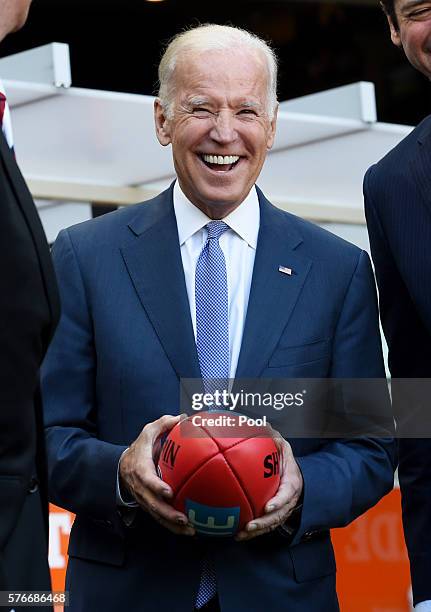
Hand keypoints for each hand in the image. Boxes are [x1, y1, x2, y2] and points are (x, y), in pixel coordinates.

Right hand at [119, 414, 194, 535]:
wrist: (122, 466)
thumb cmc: (140, 447)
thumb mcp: (147, 432)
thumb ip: (163, 424)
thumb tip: (182, 417)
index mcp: (140, 469)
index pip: (147, 480)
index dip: (156, 487)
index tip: (169, 492)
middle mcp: (141, 488)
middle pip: (153, 505)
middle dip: (168, 514)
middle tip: (184, 518)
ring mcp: (144, 499)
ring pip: (157, 516)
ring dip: (173, 525)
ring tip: (191, 530)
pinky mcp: (149, 506)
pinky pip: (160, 519)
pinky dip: (173, 527)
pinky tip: (189, 531)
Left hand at [235, 433, 302, 540]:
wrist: (294, 474)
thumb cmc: (285, 459)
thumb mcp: (283, 446)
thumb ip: (273, 438)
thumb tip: (260, 425)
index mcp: (292, 483)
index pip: (287, 494)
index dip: (278, 502)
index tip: (267, 507)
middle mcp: (288, 500)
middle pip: (278, 515)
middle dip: (264, 523)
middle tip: (249, 526)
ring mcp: (282, 510)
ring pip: (270, 524)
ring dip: (256, 532)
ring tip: (240, 535)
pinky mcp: (273, 516)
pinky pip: (264, 525)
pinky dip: (252, 532)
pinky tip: (237, 534)